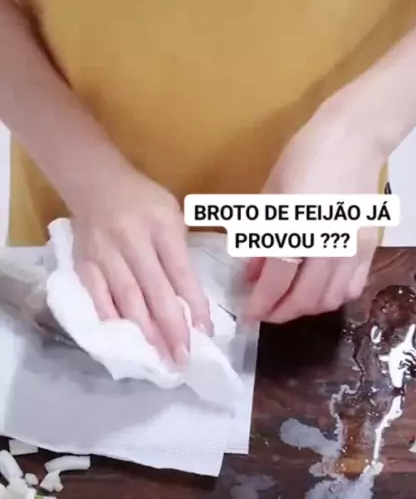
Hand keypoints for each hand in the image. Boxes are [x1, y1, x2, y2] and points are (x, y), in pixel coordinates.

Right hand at [71, 168, 210, 364]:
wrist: (96, 184)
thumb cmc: (144, 201)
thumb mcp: (172, 215)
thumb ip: (179, 254)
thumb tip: (188, 301)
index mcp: (161, 224)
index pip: (181, 272)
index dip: (194, 304)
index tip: (205, 332)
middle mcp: (132, 239)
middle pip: (154, 290)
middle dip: (171, 328)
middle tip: (183, 359)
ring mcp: (104, 252)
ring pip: (126, 298)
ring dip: (145, 331)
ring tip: (160, 357)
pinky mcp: (83, 262)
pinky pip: (98, 295)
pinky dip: (112, 319)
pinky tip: (124, 340)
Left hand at [243, 88, 387, 322]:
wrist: (354, 138)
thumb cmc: (304, 158)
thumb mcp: (271, 195)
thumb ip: (261, 238)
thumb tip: (253, 273)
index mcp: (297, 227)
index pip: (277, 280)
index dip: (261, 301)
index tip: (249, 312)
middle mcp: (328, 244)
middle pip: (306, 297)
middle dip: (281, 311)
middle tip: (265, 311)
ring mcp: (354, 247)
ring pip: (331, 298)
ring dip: (306, 307)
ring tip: (289, 302)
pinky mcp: (371, 246)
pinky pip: (353, 286)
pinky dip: (333, 297)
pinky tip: (318, 290)